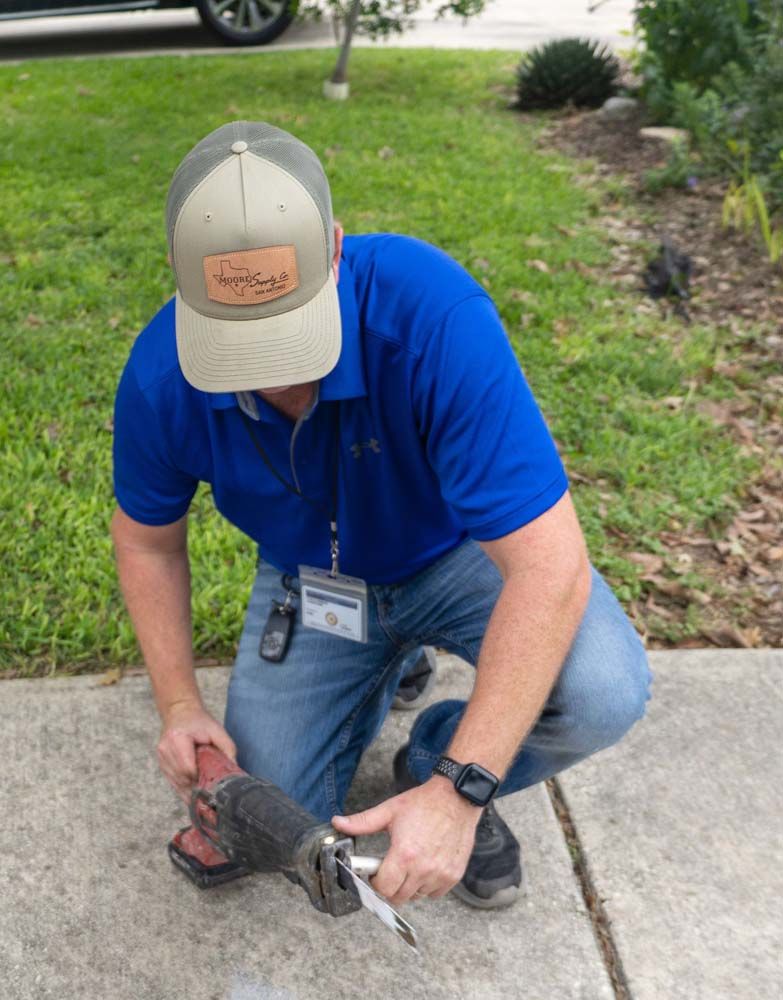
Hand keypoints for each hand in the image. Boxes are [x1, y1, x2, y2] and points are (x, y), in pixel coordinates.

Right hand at [157, 700, 236, 802]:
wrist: (180, 711)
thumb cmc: (199, 721)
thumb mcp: (217, 729)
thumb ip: (227, 747)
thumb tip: (235, 768)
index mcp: (177, 738)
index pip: (187, 767)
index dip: (199, 778)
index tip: (211, 785)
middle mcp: (165, 748)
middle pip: (181, 777)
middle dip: (195, 788)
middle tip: (210, 798)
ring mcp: (161, 756)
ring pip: (175, 782)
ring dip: (188, 792)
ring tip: (202, 801)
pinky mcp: (161, 762)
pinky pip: (172, 780)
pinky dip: (182, 789)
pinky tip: (192, 797)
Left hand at [331, 777, 480, 905]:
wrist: (457, 798)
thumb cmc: (424, 803)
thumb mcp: (389, 810)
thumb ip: (362, 822)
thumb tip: (337, 822)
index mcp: (404, 854)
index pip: (384, 888)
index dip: (376, 881)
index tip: (376, 872)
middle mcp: (423, 868)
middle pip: (399, 897)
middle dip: (391, 886)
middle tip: (392, 869)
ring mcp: (441, 874)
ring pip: (417, 896)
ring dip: (410, 886)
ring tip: (410, 864)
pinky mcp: (454, 875)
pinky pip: (435, 893)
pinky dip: (428, 885)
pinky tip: (426, 866)